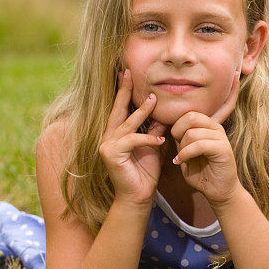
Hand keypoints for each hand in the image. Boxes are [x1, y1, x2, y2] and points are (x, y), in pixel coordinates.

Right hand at [99, 69, 167, 206]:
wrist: (139, 196)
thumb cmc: (145, 172)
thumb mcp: (153, 145)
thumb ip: (154, 129)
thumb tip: (162, 113)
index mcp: (118, 133)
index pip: (121, 109)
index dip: (125, 92)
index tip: (128, 74)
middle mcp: (108, 137)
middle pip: (117, 109)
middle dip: (123, 90)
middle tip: (128, 72)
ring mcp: (107, 145)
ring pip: (127, 123)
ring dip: (142, 111)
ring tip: (155, 99)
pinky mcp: (110, 154)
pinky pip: (132, 140)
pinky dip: (148, 139)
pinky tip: (161, 140)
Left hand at [170, 71, 242, 206]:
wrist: (218, 192)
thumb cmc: (202, 173)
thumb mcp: (186, 153)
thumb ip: (180, 140)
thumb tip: (165, 126)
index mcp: (208, 126)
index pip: (188, 114)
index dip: (175, 126)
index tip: (173, 142)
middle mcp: (216, 128)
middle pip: (190, 117)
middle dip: (177, 132)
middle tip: (176, 148)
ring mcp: (221, 137)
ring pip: (192, 132)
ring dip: (181, 147)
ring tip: (180, 158)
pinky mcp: (224, 149)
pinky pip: (199, 145)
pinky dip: (186, 154)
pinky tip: (180, 161)